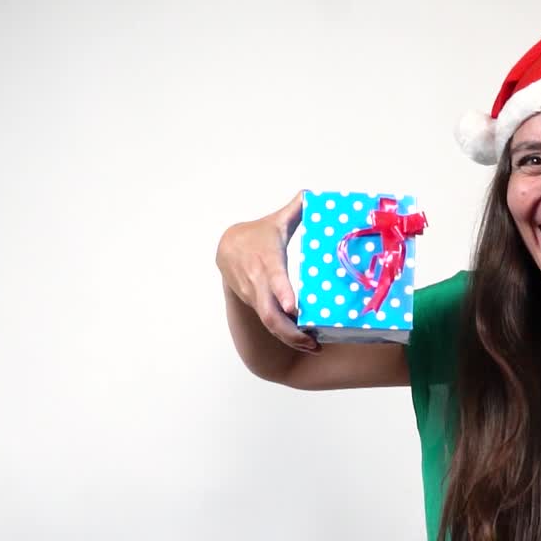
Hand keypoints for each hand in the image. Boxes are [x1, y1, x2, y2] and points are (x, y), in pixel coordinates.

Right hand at [216, 191, 318, 352]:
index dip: (282, 293)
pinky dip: (284, 334)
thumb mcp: (276, 221)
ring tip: (313, 346)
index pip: (274, 278)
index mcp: (267, 260)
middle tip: (313, 341)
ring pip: (269, 323)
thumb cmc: (257, 235)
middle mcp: (258, 282)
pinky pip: (268, 323)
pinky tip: (303, 341)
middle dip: (291, 332)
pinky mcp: (254, 305)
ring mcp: (254, 296)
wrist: (227, 248)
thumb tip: (313, 195)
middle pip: (270, 313)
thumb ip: (297, 209)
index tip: (294, 307)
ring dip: (290, 338)